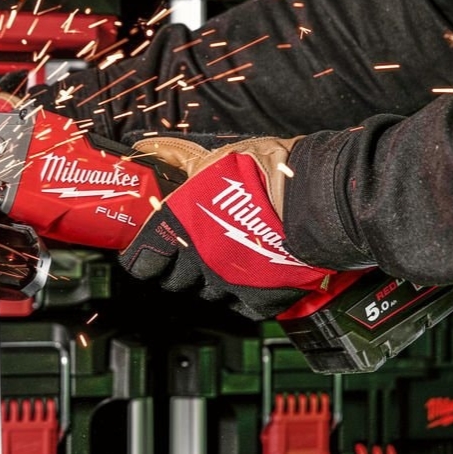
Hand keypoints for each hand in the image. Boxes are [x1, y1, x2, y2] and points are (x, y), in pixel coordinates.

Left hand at [119, 136, 334, 318]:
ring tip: (226, 259)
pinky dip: (243, 295)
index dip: (143, 259)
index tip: (147, 255)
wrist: (310, 196)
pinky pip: (240, 307)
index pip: (142, 261)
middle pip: (173, 280)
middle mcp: (198, 258)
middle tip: (191, 253)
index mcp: (180, 226)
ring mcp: (227, 281)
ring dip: (210, 280)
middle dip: (177, 269)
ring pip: (205, 293)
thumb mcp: (212, 157)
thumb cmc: (261, 173)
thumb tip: (147, 145)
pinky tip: (249, 276)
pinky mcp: (257, 296)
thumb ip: (177, 157)